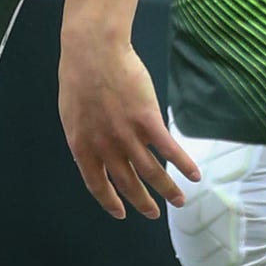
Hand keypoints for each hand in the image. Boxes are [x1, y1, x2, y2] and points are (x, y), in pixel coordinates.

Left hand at [57, 10, 197, 219]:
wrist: (93, 51)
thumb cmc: (78, 76)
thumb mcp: (71, 114)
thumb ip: (84, 136)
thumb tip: (93, 152)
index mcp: (82, 146)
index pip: (96, 184)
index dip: (109, 202)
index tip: (121, 213)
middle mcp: (105, 147)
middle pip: (127, 183)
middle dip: (142, 202)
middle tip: (153, 214)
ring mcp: (128, 135)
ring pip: (152, 172)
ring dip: (168, 189)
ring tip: (179, 201)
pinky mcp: (148, 120)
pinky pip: (169, 149)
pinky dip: (184, 164)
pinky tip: (194, 175)